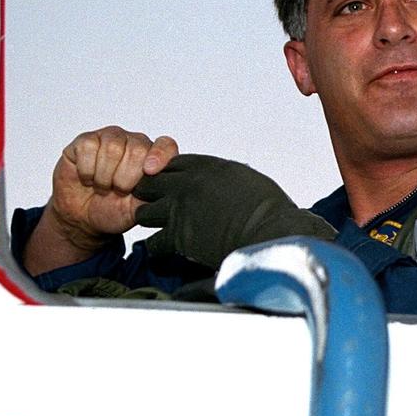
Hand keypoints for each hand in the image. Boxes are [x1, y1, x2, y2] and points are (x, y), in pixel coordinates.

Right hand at [23, 127, 176, 275]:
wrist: (82, 217)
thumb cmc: (112, 210)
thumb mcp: (137, 210)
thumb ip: (153, 197)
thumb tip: (165, 190)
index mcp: (152, 158)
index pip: (166, 145)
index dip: (160, 155)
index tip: (151, 171)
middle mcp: (133, 143)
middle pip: (137, 149)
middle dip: (125, 179)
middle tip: (118, 191)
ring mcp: (110, 138)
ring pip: (112, 148)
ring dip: (104, 177)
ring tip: (103, 186)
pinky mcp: (86, 140)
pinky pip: (88, 148)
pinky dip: (87, 171)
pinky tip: (88, 178)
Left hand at [133, 154, 335, 268]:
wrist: (270, 232)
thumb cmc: (269, 210)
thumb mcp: (247, 179)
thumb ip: (226, 179)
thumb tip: (224, 187)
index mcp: (209, 167)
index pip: (174, 164)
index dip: (170, 175)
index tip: (171, 185)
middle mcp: (189, 184)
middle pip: (151, 183)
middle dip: (152, 194)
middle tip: (158, 207)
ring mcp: (180, 209)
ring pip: (145, 212)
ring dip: (152, 220)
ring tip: (162, 229)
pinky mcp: (178, 236)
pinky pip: (153, 242)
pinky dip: (158, 248)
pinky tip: (168, 251)